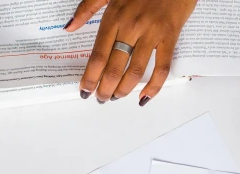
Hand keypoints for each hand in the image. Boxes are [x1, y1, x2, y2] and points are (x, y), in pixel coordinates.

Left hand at [65, 0, 196, 104]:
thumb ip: (87, 8)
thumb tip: (69, 27)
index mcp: (114, 17)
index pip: (98, 56)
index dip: (90, 77)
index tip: (85, 90)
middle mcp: (131, 27)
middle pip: (114, 68)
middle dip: (105, 89)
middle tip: (100, 98)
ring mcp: (152, 33)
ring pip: (135, 71)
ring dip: (123, 90)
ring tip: (116, 97)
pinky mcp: (170, 37)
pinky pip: (162, 67)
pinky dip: (153, 86)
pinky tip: (144, 97)